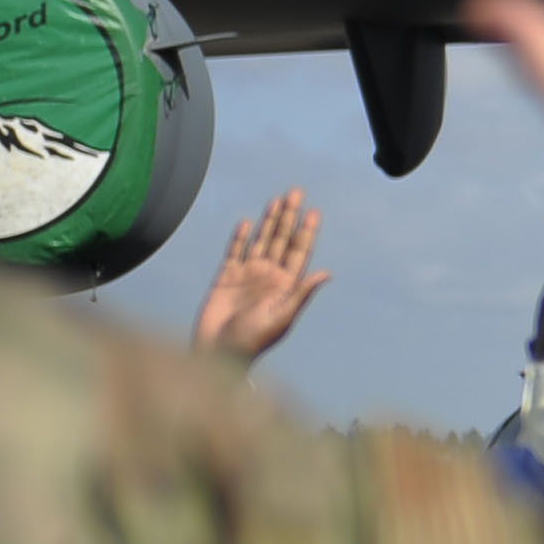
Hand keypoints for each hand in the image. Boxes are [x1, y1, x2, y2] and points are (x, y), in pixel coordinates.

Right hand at [190, 189, 330, 358]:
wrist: (218, 351)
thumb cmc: (252, 341)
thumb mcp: (281, 317)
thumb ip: (301, 293)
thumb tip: (326, 273)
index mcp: (286, 285)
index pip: (299, 252)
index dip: (306, 232)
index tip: (314, 212)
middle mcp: (269, 276)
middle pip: (282, 239)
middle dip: (289, 217)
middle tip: (296, 192)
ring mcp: (248, 275)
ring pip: (261, 240)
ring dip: (270, 220)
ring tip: (278, 200)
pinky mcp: (226, 277)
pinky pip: (235, 251)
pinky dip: (241, 236)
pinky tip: (248, 222)